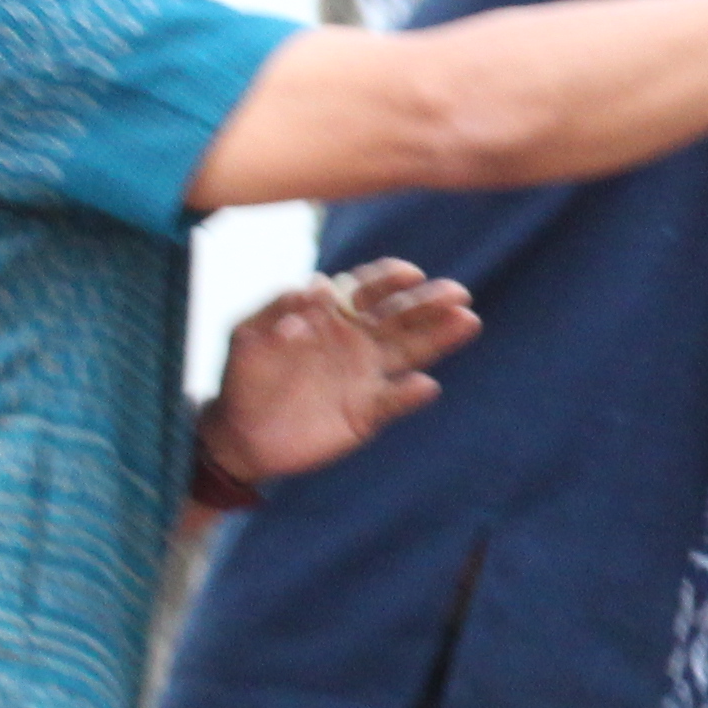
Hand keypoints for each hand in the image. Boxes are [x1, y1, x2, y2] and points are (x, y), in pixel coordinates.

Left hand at [210, 263, 478, 483]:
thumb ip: (278, 308)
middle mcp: (358, 340)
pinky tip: (425, 386)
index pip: (368, 288)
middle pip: (401, 316)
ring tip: (467, 322)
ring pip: (410, 352)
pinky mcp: (366, 413)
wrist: (240, 434)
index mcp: (332, 314)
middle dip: (430, 303)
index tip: (410, 274)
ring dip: (438, 337)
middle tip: (458, 294)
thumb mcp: (248, 335)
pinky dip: (409, 394)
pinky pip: (393, 400)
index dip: (390, 278)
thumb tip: (315, 285)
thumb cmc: (244, 376)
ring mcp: (366, 376)